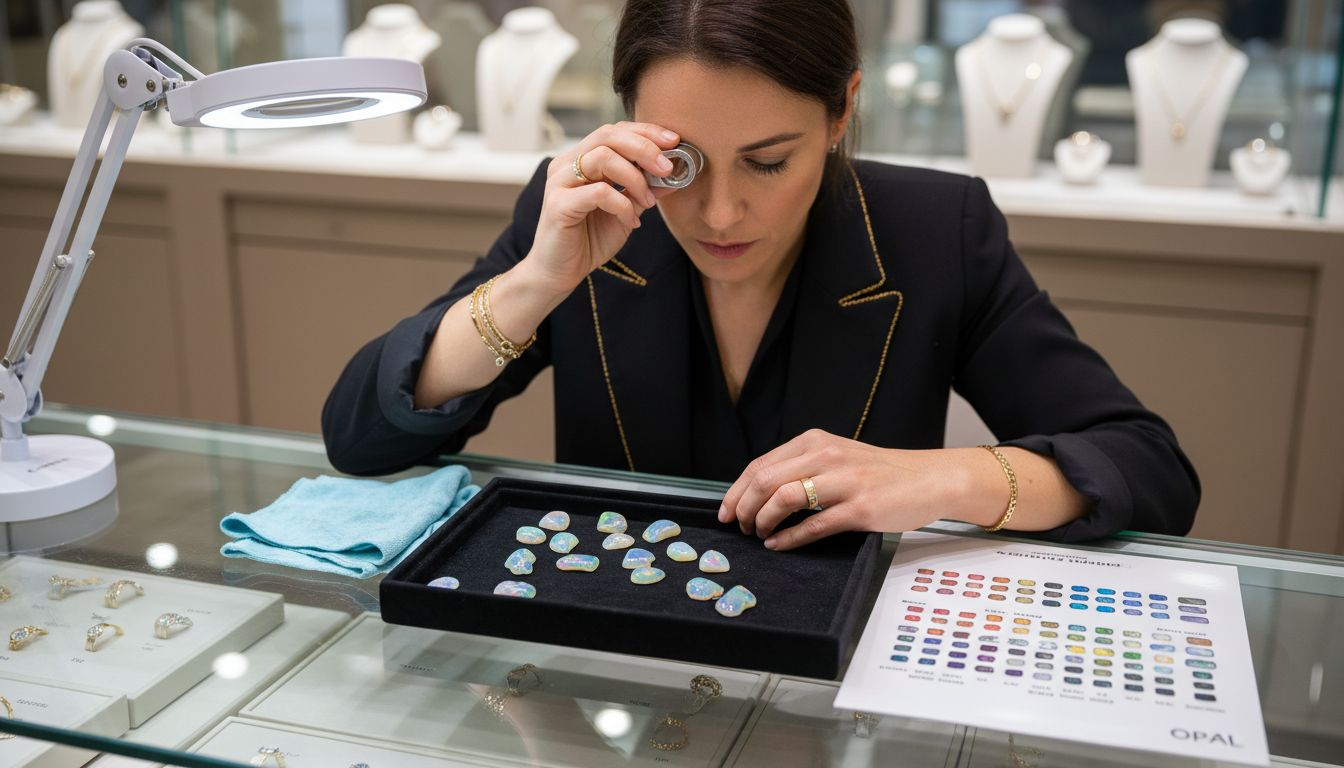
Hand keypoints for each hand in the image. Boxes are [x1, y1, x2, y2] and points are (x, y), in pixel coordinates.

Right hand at [524, 122, 683, 293]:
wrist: (559, 273)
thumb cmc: (589, 240)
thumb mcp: (626, 211)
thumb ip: (644, 190)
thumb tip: (673, 174)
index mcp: (580, 159)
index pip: (614, 131)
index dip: (645, 132)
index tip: (674, 141)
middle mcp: (566, 164)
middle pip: (608, 135)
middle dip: (644, 148)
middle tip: (667, 168)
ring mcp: (559, 182)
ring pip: (603, 158)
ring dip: (635, 178)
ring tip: (648, 202)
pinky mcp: (558, 204)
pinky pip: (599, 192)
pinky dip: (623, 205)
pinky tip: (631, 221)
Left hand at [719, 429, 954, 550]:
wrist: (928, 479)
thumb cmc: (878, 473)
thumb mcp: (836, 456)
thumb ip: (801, 467)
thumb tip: (757, 493)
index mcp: (814, 442)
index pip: (760, 465)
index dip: (736, 492)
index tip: (725, 512)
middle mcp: (826, 456)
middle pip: (765, 482)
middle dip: (743, 509)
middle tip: (740, 528)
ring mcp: (844, 482)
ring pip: (784, 499)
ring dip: (763, 522)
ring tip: (760, 535)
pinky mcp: (860, 509)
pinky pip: (813, 526)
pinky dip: (789, 538)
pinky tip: (779, 545)